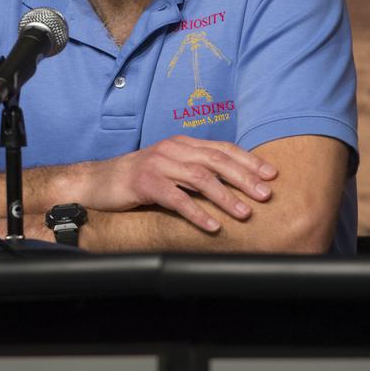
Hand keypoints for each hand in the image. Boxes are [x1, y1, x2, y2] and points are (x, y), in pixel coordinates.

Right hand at [87, 136, 276, 232]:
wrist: (97, 181)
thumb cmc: (138, 178)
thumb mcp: (170, 167)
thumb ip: (195, 169)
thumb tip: (231, 183)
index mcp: (183, 144)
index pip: (223, 148)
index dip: (249, 160)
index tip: (272, 174)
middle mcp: (173, 149)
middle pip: (216, 161)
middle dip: (245, 178)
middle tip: (266, 195)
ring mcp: (158, 165)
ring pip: (199, 178)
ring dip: (225, 196)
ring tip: (244, 213)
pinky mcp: (144, 183)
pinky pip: (176, 199)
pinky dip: (196, 213)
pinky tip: (212, 226)